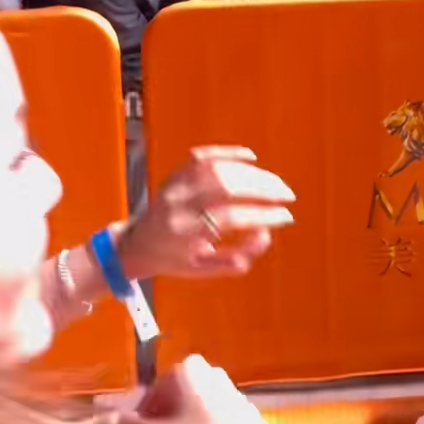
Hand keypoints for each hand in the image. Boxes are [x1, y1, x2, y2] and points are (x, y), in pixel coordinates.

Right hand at [108, 355, 287, 423]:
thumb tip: (103, 420)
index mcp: (189, 369)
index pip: (157, 387)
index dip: (144, 410)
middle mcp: (214, 373)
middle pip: (180, 394)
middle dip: (166, 415)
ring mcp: (236, 393)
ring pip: (202, 407)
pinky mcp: (251, 416)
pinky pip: (223, 421)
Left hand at [116, 146, 294, 280]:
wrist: (136, 243)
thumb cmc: (173, 259)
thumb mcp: (204, 270)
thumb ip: (237, 258)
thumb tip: (266, 233)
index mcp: (186, 232)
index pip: (232, 218)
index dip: (263, 215)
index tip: (286, 217)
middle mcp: (179, 204)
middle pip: (227, 187)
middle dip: (263, 189)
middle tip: (287, 195)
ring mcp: (176, 186)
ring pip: (219, 169)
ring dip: (253, 174)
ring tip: (276, 183)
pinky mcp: (176, 173)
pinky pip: (203, 156)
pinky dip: (229, 153)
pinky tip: (251, 157)